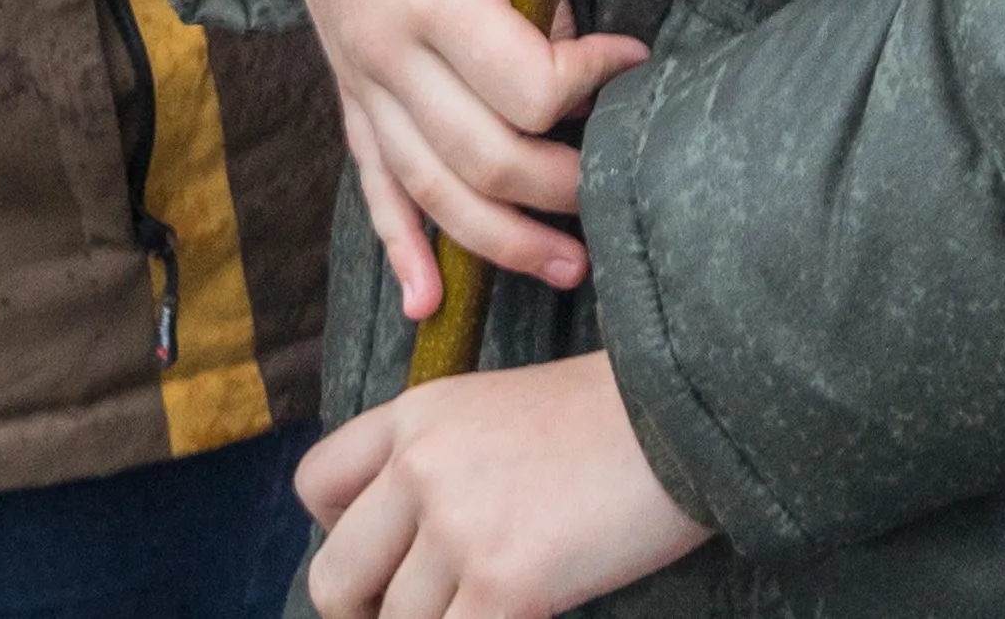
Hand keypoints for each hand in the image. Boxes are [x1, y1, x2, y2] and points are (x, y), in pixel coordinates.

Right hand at [282, 0, 650, 313]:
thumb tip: (576, 61)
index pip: (524, 84)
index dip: (588, 84)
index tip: (633, 62)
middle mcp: (387, 56)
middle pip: (482, 156)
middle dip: (559, 188)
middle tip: (615, 196)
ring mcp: (360, 86)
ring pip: (430, 190)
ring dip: (498, 242)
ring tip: (568, 268)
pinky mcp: (348, 99)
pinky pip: (372, 185)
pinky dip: (398, 247)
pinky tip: (426, 302)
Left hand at [298, 354, 708, 618]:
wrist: (690, 410)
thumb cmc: (614, 417)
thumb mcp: (501, 407)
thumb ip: (444, 461)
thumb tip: (415, 548)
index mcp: (416, 416)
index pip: (314, 484)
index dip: (336, 536)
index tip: (379, 562)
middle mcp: (421, 467)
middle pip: (334, 578)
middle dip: (365, 617)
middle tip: (421, 617)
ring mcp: (460, 527)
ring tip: (485, 611)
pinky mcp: (507, 581)